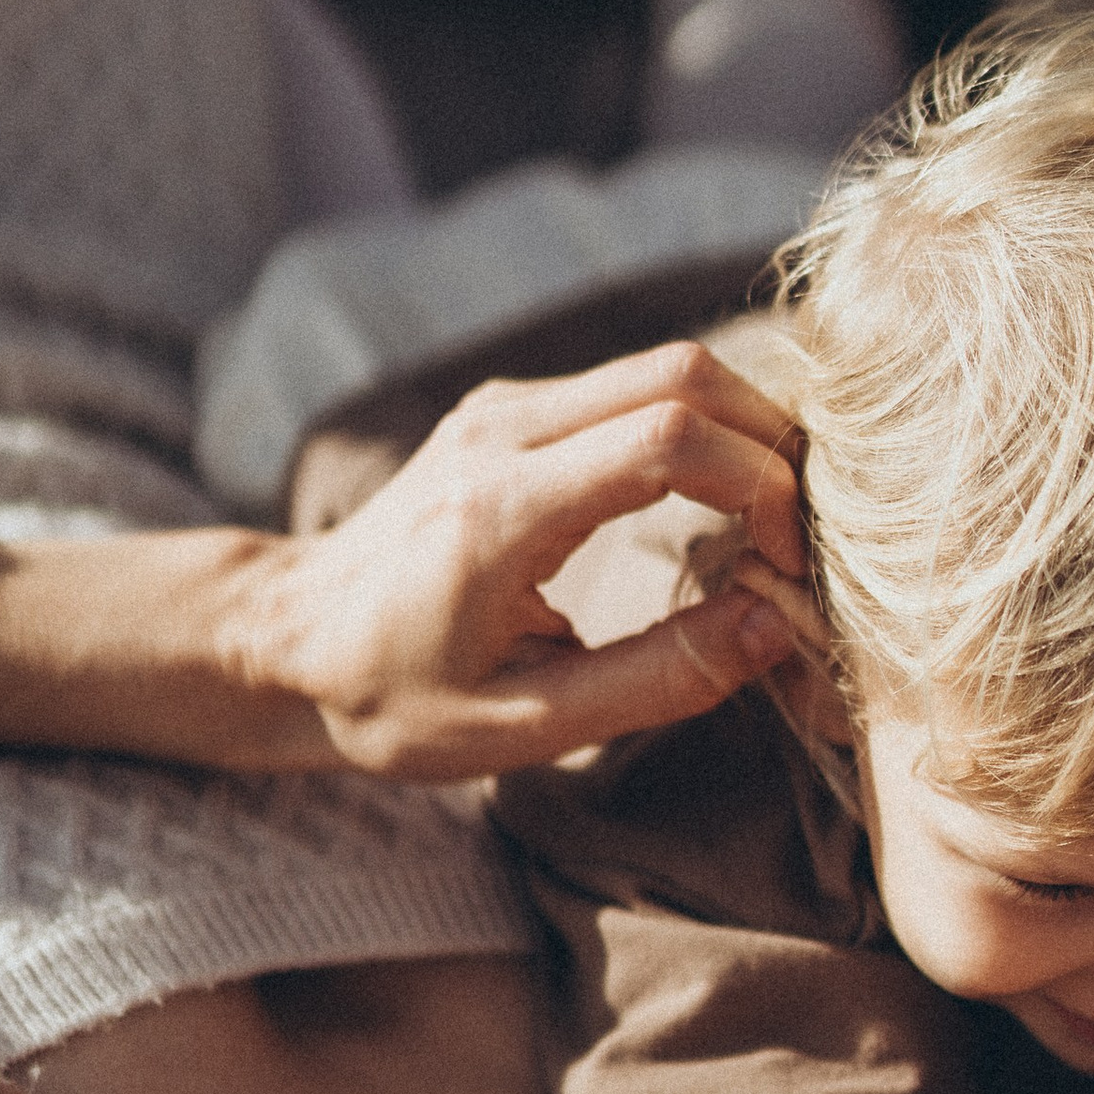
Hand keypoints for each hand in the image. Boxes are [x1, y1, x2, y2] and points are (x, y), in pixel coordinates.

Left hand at [252, 340, 810, 777]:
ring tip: (774, 522)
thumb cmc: (394, 699)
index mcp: (501, 510)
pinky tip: (720, 502)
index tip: (789, 564)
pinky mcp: (513, 409)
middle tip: (805, 533)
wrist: (289, 639)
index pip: (668, 440)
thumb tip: (775, 626)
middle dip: (772, 443)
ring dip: (743, 431)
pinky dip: (702, 429)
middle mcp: (502, 430)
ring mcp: (505, 407)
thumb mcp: (522, 725)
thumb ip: (656, 679)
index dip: (759, 488)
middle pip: (685, 375)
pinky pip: (635, 387)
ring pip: (668, 368)